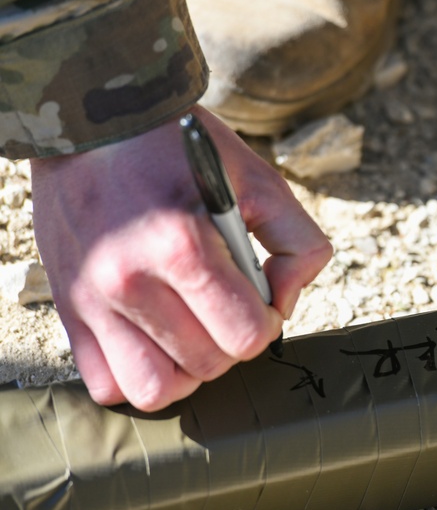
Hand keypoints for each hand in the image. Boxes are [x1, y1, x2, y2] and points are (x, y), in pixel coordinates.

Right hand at [30, 106, 331, 410]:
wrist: (93, 120)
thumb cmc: (182, 150)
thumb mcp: (259, 180)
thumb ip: (297, 242)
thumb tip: (286, 302)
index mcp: (184, 247)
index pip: (247, 336)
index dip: (267, 323)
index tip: (261, 299)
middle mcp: (130, 280)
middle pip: (208, 365)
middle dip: (232, 342)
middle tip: (227, 306)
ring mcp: (92, 299)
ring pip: (154, 389)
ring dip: (186, 371)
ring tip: (193, 333)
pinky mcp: (67, 308)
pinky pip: (105, 383)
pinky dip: (135, 375)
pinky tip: (154, 340)